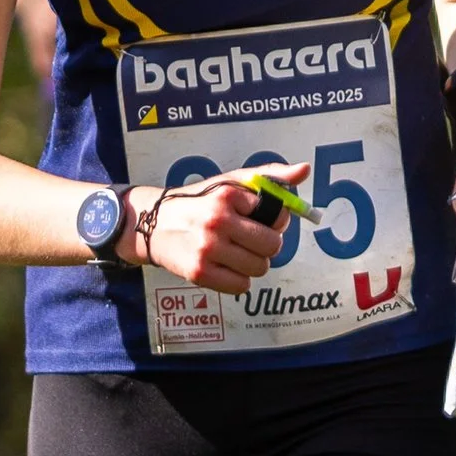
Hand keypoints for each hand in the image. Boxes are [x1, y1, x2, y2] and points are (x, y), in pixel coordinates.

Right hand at [132, 163, 311, 294]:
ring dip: (253, 264)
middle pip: (272, 245)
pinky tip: (225, 267)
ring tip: (236, 253)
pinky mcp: (200, 273)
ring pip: (260, 267)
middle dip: (266, 245)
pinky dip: (238, 280)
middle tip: (249, 240)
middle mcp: (217, 220)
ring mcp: (207, 248)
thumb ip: (269, 177)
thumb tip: (303, 170)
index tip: (258, 220)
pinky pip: (242, 286)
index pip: (278, 216)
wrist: (152, 224)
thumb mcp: (230, 182)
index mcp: (227, 195)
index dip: (274, 221)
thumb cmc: (199, 203)